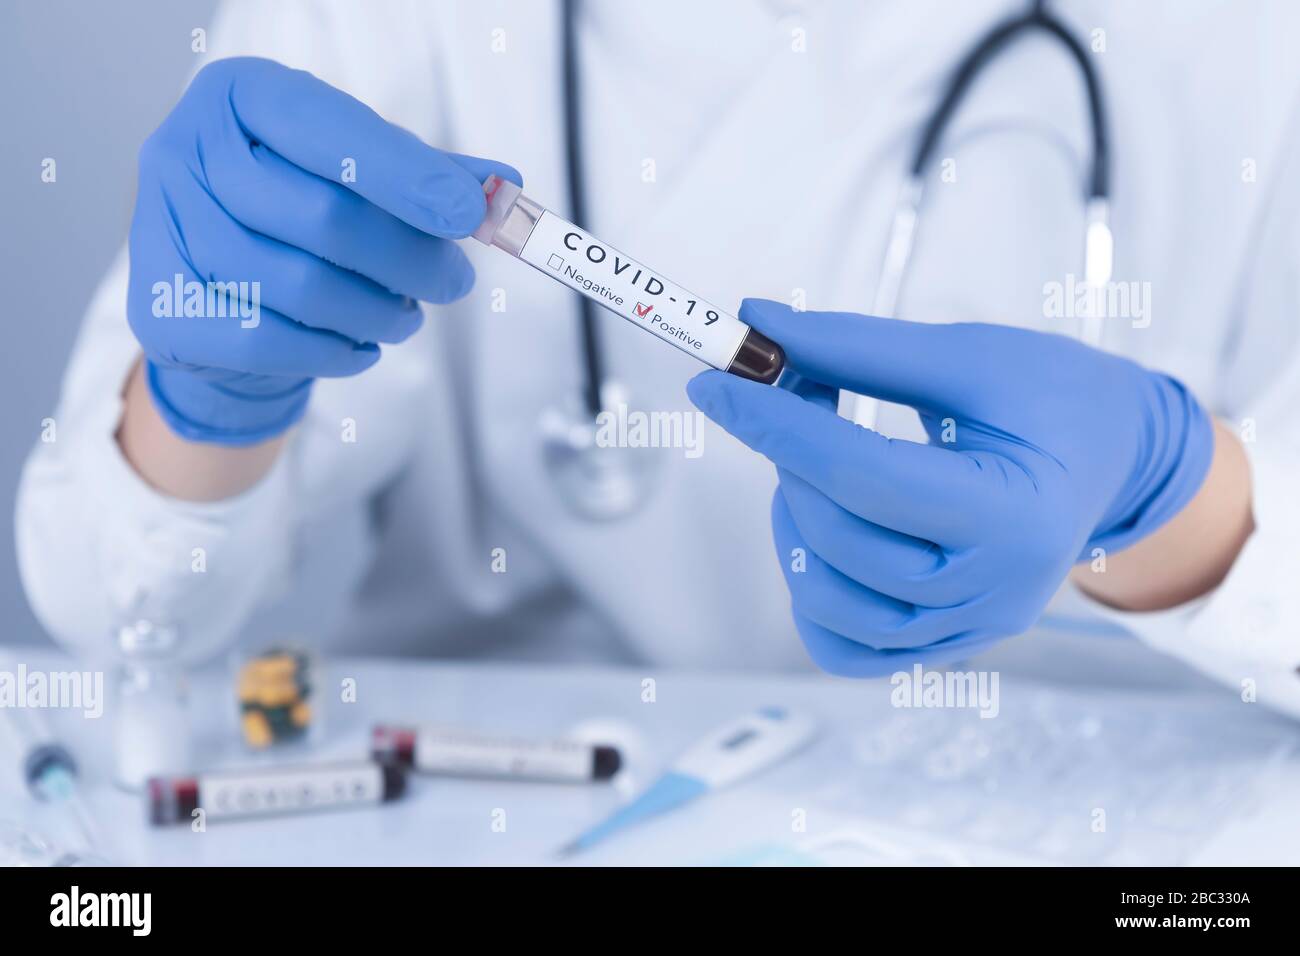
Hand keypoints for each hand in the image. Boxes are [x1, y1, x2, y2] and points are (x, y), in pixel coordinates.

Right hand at [128, 57, 517, 444]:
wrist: (214, 282)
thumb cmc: (293, 209)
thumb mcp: (357, 172)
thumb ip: (426, 175)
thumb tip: (504, 188)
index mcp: (239, 96)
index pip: (331, 132)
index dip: (406, 176)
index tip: (470, 215)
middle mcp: (183, 151)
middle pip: (322, 217)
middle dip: (407, 259)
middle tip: (453, 282)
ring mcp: (160, 230)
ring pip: (300, 287)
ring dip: (376, 312)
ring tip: (406, 317)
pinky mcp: (159, 308)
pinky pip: (269, 340)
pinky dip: (332, 351)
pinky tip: (360, 345)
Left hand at [688, 299, 1213, 675]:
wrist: (1113, 459)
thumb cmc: (1054, 397)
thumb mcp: (970, 354)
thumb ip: (859, 345)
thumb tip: (758, 323)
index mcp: (1017, 514)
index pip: (865, 474)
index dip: (777, 424)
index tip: (714, 383)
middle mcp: (995, 591)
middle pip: (839, 536)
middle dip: (788, 455)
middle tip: (790, 389)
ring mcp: (967, 629)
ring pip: (826, 600)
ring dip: (793, 519)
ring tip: (816, 460)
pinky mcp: (944, 645)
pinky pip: (843, 646)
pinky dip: (810, 591)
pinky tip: (825, 526)